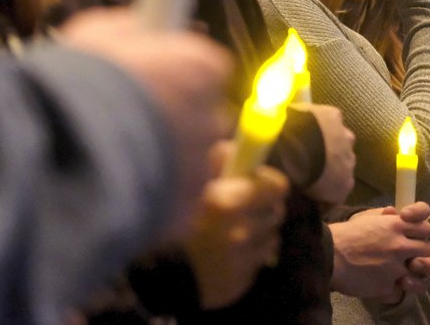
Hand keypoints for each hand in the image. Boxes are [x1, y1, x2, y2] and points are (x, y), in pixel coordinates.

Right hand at [59, 7, 230, 232]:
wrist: (56, 161)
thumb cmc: (76, 90)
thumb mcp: (93, 37)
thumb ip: (127, 29)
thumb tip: (138, 26)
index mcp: (200, 68)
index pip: (207, 67)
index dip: (178, 74)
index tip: (154, 79)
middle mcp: (212, 116)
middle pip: (203, 115)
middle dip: (174, 119)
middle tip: (131, 122)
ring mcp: (202, 167)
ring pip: (192, 160)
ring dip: (166, 160)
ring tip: (119, 160)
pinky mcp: (186, 210)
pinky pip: (175, 199)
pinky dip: (154, 196)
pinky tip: (117, 190)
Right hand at [183, 147, 288, 308]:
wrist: (153, 274)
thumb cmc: (169, 220)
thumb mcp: (189, 181)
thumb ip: (216, 161)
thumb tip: (236, 148)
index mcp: (227, 202)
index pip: (276, 186)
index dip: (268, 183)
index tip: (258, 182)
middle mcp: (240, 231)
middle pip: (276, 211)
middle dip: (263, 207)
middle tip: (243, 207)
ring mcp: (242, 259)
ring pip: (269, 235)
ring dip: (257, 231)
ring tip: (231, 231)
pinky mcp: (242, 281)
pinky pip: (259, 260)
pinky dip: (249, 254)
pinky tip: (228, 253)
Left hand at [298, 103, 355, 204]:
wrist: (293, 144)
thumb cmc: (295, 177)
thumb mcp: (300, 196)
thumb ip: (304, 199)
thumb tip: (296, 203)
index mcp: (344, 185)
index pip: (338, 192)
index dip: (323, 190)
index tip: (309, 189)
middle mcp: (351, 161)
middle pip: (340, 163)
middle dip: (327, 163)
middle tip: (305, 162)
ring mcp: (345, 138)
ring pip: (338, 140)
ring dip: (326, 142)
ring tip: (305, 141)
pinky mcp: (335, 116)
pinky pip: (329, 120)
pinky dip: (320, 122)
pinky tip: (305, 122)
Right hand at [329, 202, 429, 301]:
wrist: (327, 255)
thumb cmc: (346, 233)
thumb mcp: (367, 217)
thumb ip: (386, 216)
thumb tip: (395, 212)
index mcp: (396, 225)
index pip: (425, 225)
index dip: (421, 229)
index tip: (413, 233)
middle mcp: (400, 245)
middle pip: (429, 248)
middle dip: (421, 251)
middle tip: (410, 254)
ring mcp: (396, 267)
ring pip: (423, 271)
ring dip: (416, 272)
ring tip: (404, 273)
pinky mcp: (387, 286)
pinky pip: (401, 291)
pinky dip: (394, 290)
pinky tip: (384, 284)